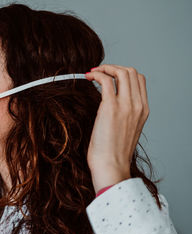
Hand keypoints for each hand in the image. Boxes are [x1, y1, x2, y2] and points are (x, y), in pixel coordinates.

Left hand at [84, 64, 149, 192]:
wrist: (111, 166)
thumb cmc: (113, 152)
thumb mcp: (125, 130)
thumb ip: (123, 114)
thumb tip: (108, 103)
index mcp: (143, 110)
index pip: (139, 80)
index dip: (123, 73)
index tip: (109, 75)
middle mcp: (138, 105)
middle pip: (131, 72)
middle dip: (113, 67)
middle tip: (98, 72)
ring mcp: (126, 105)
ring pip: (122, 72)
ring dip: (105, 68)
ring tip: (92, 73)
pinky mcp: (110, 107)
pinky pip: (107, 80)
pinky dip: (97, 74)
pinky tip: (89, 78)